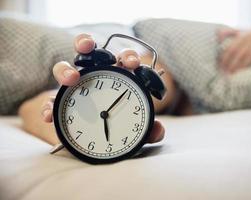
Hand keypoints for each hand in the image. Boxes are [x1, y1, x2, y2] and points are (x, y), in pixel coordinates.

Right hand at [41, 34, 164, 144]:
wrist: (96, 138)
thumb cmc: (120, 126)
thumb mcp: (137, 129)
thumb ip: (148, 129)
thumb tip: (158, 131)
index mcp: (117, 78)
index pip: (122, 60)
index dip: (127, 57)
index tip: (132, 63)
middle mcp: (94, 77)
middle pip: (90, 54)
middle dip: (88, 45)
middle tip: (91, 49)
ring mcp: (75, 88)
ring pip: (64, 68)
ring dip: (65, 69)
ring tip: (71, 78)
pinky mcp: (60, 102)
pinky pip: (50, 101)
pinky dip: (48, 106)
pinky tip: (50, 115)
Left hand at [218, 26, 250, 73]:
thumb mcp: (240, 32)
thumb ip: (228, 33)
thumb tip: (217, 34)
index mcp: (242, 37)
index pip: (231, 48)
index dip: (226, 58)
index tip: (221, 67)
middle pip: (240, 53)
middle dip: (233, 63)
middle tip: (229, 73)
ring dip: (245, 64)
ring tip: (239, 73)